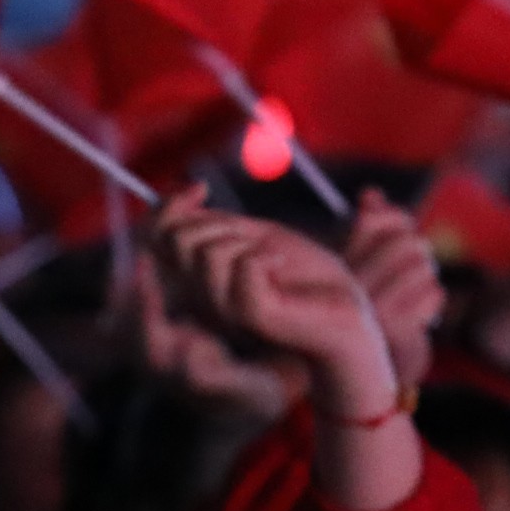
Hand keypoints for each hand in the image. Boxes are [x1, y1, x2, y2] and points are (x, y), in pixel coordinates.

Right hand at [148, 188, 396, 415]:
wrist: (352, 320)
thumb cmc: (310, 282)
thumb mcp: (257, 238)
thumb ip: (217, 225)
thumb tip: (187, 193)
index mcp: (199, 282)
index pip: (157, 238)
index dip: (169, 208)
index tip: (199, 189)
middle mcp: (202, 301)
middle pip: (178, 240)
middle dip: (221, 224)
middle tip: (259, 242)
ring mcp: (223, 312)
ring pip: (206, 254)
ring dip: (248, 242)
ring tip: (276, 261)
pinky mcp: (252, 316)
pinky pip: (243, 266)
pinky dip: (268, 255)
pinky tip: (285, 268)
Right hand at [341, 187, 442, 392]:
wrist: (364, 382)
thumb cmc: (365, 320)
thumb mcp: (362, 270)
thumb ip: (370, 230)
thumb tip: (371, 195)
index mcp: (334, 265)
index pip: (378, 219)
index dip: (398, 222)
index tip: (398, 236)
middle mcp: (345, 285)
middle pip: (407, 242)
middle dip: (418, 256)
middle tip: (410, 276)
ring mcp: (367, 308)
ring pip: (422, 268)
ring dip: (425, 283)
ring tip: (409, 301)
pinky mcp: (391, 328)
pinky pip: (432, 294)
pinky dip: (432, 305)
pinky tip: (416, 320)